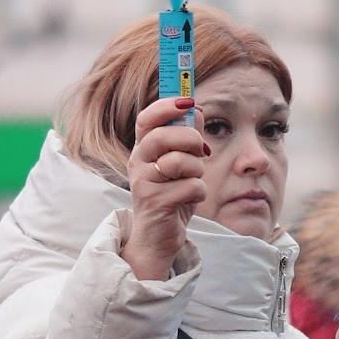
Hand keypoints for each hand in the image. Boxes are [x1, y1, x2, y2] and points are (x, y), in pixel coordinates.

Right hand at [122, 95, 209, 280]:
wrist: (159, 237)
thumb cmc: (172, 195)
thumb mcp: (182, 163)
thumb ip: (187, 136)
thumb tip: (196, 109)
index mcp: (144, 149)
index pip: (145, 119)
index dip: (166, 106)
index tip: (188, 101)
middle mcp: (138, 162)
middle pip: (162, 136)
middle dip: (190, 139)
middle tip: (200, 150)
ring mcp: (143, 183)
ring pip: (179, 161)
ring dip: (197, 170)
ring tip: (192, 180)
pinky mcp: (155, 202)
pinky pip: (191, 186)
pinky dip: (199, 192)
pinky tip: (190, 199)